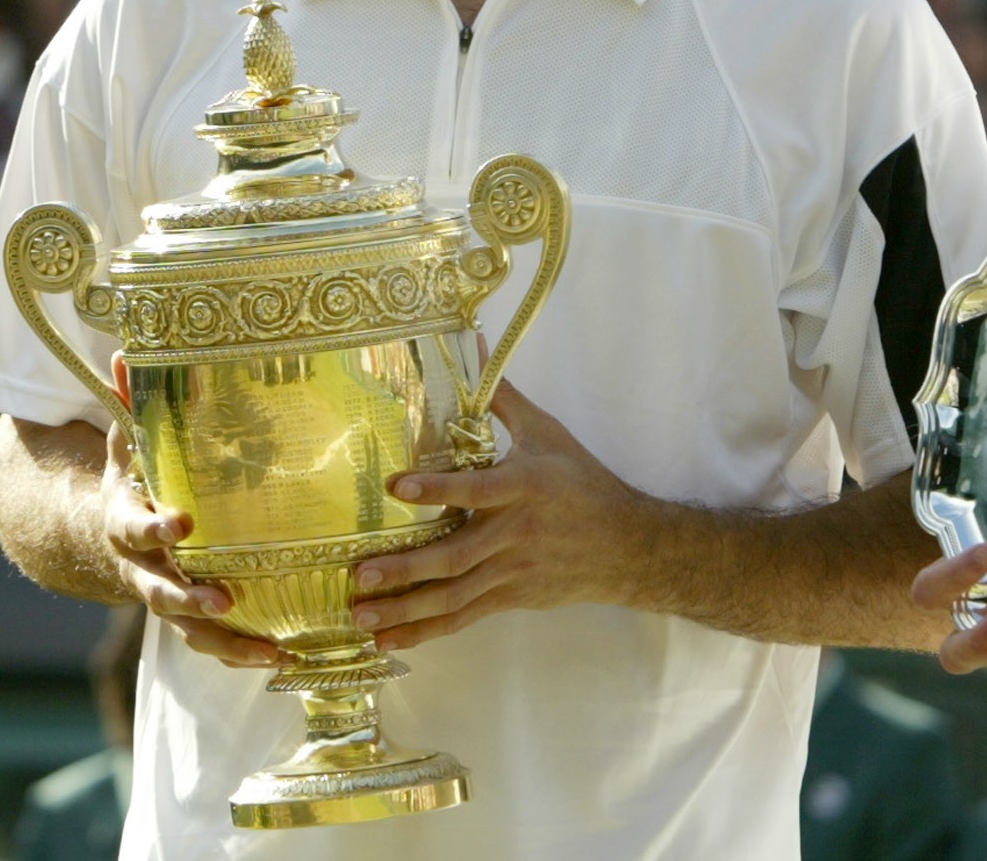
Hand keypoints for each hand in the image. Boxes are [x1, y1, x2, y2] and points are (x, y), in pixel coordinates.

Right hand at [99, 423, 280, 667]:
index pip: (135, 529)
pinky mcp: (187, 617)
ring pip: (188, 628)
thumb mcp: (126, 442)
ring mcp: (163, 596)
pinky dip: (241, 653)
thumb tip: (124, 349)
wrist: (109, 534)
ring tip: (269, 649)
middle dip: (188, 597)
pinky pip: (210, 642)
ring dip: (225, 640)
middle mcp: (141, 568)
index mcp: (125, 523)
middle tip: (222, 599)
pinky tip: (282, 659)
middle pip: (158, 591)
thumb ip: (130, 402)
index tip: (181, 525)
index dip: (155, 530)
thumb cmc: (133, 479)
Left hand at [350, 379, 643, 649]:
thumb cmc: (582, 482)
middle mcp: (516, 533)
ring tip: (362, 615)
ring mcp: (513, 571)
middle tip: (360, 573)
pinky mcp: (511, 596)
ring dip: (406, 609)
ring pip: (454, 596)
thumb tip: (474, 346)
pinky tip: (390, 639)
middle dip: (406, 569)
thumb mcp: (547, 434)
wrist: (626, 544)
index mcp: (525, 486)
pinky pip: (464, 618)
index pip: (477, 488)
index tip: (397, 485)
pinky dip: (426, 631)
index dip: (438, 488)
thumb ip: (503, 398)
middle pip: (456, 556)